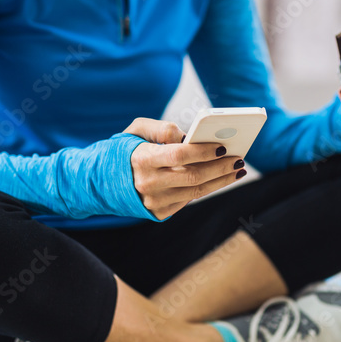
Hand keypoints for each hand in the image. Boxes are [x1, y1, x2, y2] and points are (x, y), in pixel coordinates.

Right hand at [124, 117, 247, 219]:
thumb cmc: (124, 151)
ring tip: (237, 170)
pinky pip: (188, 199)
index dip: (203, 151)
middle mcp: (148, 183)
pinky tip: (220, 179)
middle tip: (238, 159)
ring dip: (220, 181)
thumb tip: (188, 136)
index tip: (222, 146)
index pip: (179, 155)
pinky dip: (206, 189)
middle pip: (193, 176)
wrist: (102, 182)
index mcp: (142, 159)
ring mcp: (154, 201)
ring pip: (196, 191)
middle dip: (220, 167)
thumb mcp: (135, 130)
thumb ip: (162, 128)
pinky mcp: (159, 213)